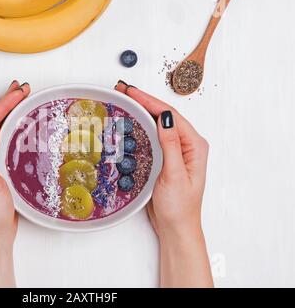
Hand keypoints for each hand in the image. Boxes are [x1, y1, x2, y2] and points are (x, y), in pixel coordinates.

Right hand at [115, 81, 212, 287]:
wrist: (176, 227)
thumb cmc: (179, 206)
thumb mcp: (174, 174)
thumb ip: (170, 145)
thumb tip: (164, 117)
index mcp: (194, 145)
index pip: (170, 115)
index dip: (150, 101)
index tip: (131, 91)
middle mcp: (186, 144)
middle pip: (164, 115)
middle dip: (144, 101)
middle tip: (123, 90)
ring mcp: (175, 150)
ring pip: (157, 124)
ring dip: (142, 110)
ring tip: (125, 100)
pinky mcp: (165, 158)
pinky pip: (153, 136)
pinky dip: (141, 125)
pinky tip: (132, 121)